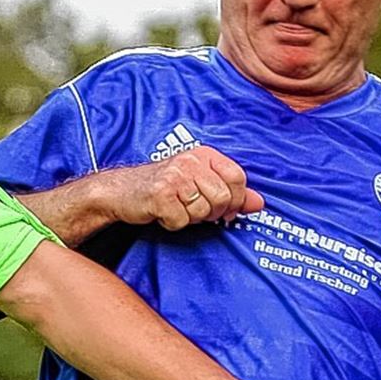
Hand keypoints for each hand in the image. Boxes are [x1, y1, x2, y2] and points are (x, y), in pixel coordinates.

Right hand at [101, 147, 264, 230]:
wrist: (121, 191)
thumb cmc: (163, 189)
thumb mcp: (199, 184)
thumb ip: (231, 192)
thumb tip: (259, 203)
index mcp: (204, 155)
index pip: (238, 178)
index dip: (235, 200)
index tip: (225, 210)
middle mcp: (191, 161)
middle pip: (222, 198)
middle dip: (211, 213)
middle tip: (194, 211)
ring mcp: (175, 176)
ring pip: (202, 212)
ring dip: (189, 218)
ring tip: (176, 208)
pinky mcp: (160, 195)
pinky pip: (181, 221)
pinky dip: (172, 224)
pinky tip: (163, 213)